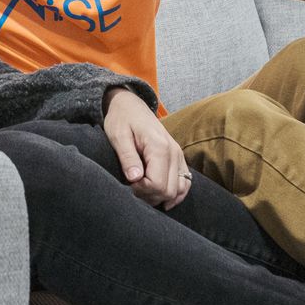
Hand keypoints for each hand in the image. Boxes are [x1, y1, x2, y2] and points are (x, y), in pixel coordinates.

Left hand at [102, 88, 191, 208]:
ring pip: (178, 190)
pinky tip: (162, 198)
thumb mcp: (118, 136)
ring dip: (160, 196)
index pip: (157, 184)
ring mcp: (179, 156)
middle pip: (168, 191)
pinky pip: (185, 183)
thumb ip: (127, 157)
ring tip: (143, 189)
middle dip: (149, 195)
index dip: (141, 190)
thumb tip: (135, 179)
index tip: (128, 183)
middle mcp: (174, 152)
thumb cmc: (122, 119)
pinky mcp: (179, 158)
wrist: (131, 105)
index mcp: (159, 147)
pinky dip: (175, 194)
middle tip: (132, 187)